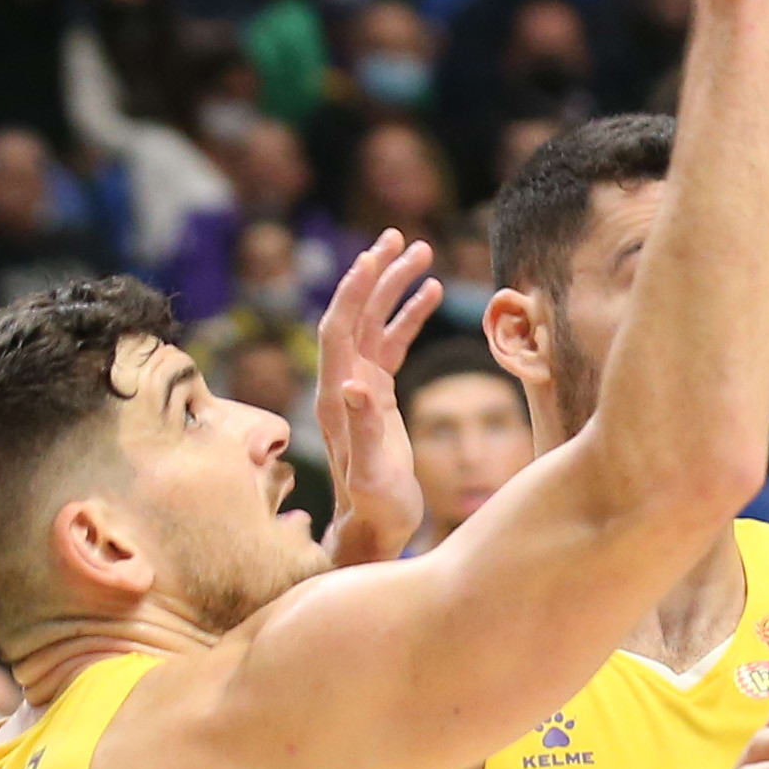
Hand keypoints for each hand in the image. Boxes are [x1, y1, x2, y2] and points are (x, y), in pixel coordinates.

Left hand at [317, 230, 443, 567]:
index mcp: (336, 396)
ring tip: (422, 253)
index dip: (354, 291)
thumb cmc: (375, 508)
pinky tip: (432, 293)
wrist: (372, 530)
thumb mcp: (372, 474)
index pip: (340, 329)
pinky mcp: (376, 393)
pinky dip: (409, 315)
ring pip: (374, 323)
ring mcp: (358, 386)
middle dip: (376, 274)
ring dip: (394, 287)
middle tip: (401, 238)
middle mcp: (342, 383)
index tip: (374, 256)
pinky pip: (391, 342)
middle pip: (355, 315)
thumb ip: (365, 429)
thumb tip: (356, 384)